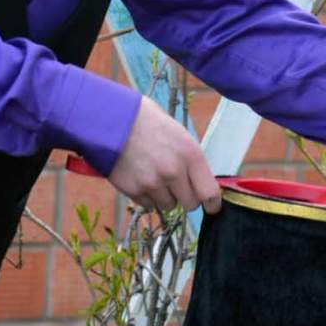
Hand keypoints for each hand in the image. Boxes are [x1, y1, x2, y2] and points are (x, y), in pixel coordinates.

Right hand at [109, 96, 222, 214]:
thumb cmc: (148, 121)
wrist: (113, 119)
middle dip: (186, 197)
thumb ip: (191, 160)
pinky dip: (147, 196)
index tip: (212, 207)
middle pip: (190, 204)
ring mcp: (153, 183)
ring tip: (154, 175)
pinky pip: (148, 204)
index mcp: (191, 155)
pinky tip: (141, 177)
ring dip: (165, 196)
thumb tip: (199, 181)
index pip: (209, 192)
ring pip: (168, 205)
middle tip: (178, 185)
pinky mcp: (134, 190)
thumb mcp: (179, 134)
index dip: (212, 203)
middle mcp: (174, 172)